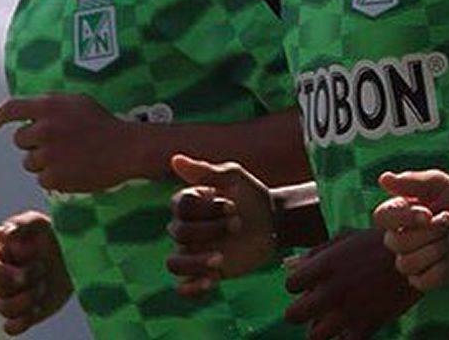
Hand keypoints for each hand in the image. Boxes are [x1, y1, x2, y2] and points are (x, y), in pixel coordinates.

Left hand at [0, 93, 149, 192]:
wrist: (128, 149)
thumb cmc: (106, 125)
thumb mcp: (79, 103)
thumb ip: (52, 107)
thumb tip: (30, 115)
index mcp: (50, 107)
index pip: (12, 108)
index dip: (0, 116)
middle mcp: (44, 129)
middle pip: (20, 140)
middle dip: (35, 143)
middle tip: (59, 144)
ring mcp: (47, 154)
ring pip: (29, 162)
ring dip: (45, 162)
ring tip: (71, 158)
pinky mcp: (53, 177)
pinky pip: (43, 179)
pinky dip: (56, 178)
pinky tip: (74, 170)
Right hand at [0, 211, 71, 334]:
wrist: (80, 252)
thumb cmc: (53, 234)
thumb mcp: (40, 222)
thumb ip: (21, 223)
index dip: (0, 270)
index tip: (23, 264)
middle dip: (23, 278)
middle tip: (43, 267)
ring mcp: (12, 296)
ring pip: (4, 309)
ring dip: (26, 299)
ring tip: (43, 286)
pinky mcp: (26, 312)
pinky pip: (12, 327)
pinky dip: (20, 323)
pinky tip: (36, 309)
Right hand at [167, 155, 272, 294]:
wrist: (274, 222)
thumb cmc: (252, 196)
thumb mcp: (235, 178)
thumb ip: (206, 171)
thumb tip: (175, 159)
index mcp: (188, 205)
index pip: (180, 207)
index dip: (205, 208)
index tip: (232, 205)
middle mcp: (186, 229)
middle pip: (178, 233)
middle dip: (209, 229)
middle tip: (238, 223)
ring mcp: (194, 252)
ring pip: (174, 263)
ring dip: (194, 262)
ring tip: (220, 259)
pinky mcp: (205, 273)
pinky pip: (184, 287)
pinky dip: (190, 288)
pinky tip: (208, 283)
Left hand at [284, 228, 422, 339]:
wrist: (422, 252)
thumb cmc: (382, 242)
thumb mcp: (349, 239)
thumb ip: (317, 252)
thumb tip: (288, 265)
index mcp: (326, 264)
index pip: (291, 284)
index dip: (299, 285)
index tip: (310, 284)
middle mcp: (333, 289)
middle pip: (293, 315)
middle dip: (301, 312)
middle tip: (315, 308)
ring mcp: (350, 310)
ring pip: (314, 336)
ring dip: (320, 329)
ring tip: (331, 321)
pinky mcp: (369, 325)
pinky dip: (345, 337)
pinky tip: (352, 327)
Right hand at [372, 170, 448, 291]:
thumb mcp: (443, 185)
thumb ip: (414, 181)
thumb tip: (383, 178)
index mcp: (399, 212)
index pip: (382, 216)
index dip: (403, 217)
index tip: (427, 213)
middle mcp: (399, 238)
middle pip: (396, 243)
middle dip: (429, 231)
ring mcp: (411, 260)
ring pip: (406, 264)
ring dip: (436, 249)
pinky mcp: (425, 279)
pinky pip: (422, 280)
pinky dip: (441, 267)